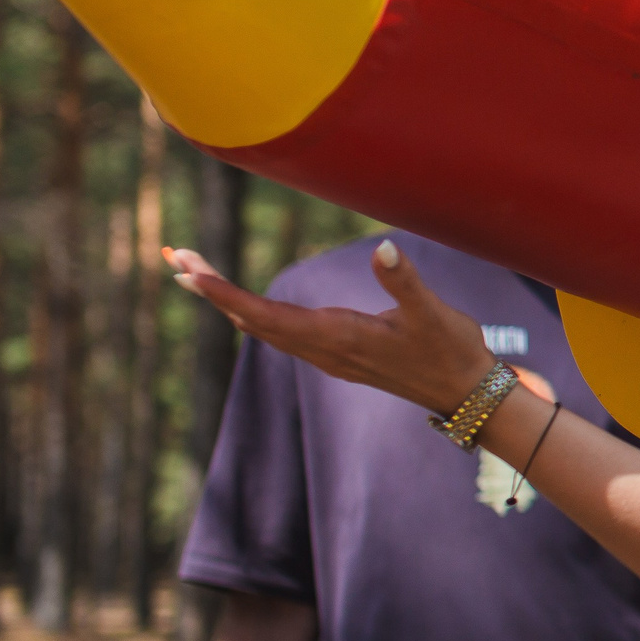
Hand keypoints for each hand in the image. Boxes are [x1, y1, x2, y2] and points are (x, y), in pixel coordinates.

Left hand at [167, 240, 492, 413]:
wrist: (466, 393)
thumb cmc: (451, 351)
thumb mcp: (432, 314)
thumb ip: (404, 281)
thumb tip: (383, 247)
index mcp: (337, 336)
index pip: (265, 314)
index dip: (224, 292)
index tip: (188, 271)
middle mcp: (323, 349)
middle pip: (251, 319)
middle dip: (211, 289)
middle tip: (174, 256)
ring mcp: (328, 355)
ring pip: (261, 328)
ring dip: (226, 300)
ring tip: (195, 272)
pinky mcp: (336, 354)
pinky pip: (279, 334)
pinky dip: (251, 312)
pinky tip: (242, 303)